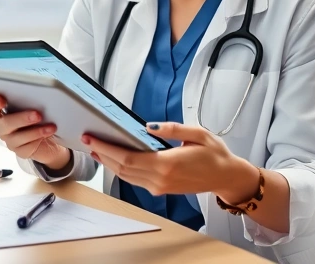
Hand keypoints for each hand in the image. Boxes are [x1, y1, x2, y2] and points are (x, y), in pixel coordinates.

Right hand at [0, 95, 70, 170]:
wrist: (53, 138)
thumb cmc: (43, 117)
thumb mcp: (38, 106)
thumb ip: (33, 100)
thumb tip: (40, 96)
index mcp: (3, 111)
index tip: (2, 99)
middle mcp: (4, 127)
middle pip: (4, 123)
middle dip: (21, 118)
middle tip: (37, 114)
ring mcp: (11, 141)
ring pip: (16, 137)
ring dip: (35, 131)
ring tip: (51, 126)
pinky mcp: (21, 152)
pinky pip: (27, 147)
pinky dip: (39, 139)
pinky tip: (49, 133)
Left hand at [83, 122, 259, 201]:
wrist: (226, 177)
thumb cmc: (215, 154)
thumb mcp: (198, 134)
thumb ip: (172, 129)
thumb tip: (148, 126)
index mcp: (167, 164)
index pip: (128, 158)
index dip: (107, 149)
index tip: (93, 138)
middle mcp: (160, 179)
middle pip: (122, 168)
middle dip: (103, 154)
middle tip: (88, 139)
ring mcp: (159, 187)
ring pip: (126, 176)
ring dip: (109, 163)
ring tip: (97, 148)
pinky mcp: (161, 189)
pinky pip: (135, 180)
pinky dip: (121, 169)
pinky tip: (115, 158)